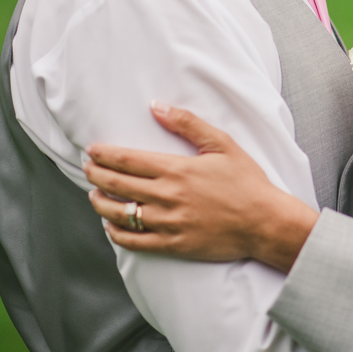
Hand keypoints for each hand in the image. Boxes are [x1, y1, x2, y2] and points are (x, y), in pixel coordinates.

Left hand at [85, 103, 317, 271]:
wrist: (265, 222)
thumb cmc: (247, 182)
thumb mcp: (222, 144)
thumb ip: (187, 124)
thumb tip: (156, 106)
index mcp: (176, 170)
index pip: (127, 160)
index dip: (104, 155)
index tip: (92, 151)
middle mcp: (167, 197)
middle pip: (117, 185)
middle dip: (96, 175)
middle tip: (88, 169)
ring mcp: (168, 223)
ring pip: (119, 214)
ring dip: (100, 204)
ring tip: (94, 196)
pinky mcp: (173, 245)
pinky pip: (134, 242)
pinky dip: (116, 233)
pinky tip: (112, 225)